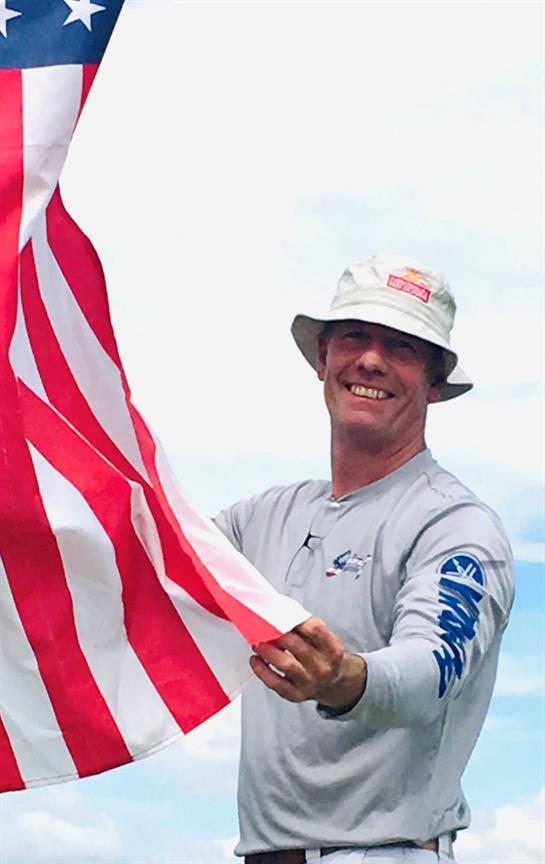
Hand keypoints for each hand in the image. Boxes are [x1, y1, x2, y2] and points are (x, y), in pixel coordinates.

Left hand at [250, 616, 366, 707]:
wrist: (333, 683)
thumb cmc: (322, 655)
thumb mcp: (324, 640)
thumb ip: (307, 628)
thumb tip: (279, 613)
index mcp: (332, 648)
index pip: (315, 629)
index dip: (296, 619)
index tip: (280, 613)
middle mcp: (322, 666)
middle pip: (297, 646)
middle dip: (277, 634)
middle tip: (262, 625)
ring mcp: (310, 682)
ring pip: (285, 664)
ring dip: (267, 651)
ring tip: (257, 643)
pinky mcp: (296, 694)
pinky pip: (275, 683)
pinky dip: (262, 671)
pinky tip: (255, 660)